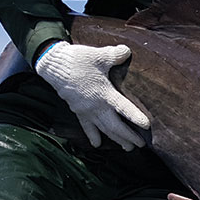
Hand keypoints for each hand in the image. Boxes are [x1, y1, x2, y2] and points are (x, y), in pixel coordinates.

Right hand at [35, 40, 149, 150]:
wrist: (53, 65)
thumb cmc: (77, 60)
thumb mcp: (98, 56)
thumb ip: (114, 55)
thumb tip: (127, 51)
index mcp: (104, 93)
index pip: (123, 108)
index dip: (135, 117)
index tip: (147, 126)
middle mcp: (96, 106)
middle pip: (115, 126)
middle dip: (128, 136)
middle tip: (141, 145)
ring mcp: (86, 110)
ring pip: (104, 129)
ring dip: (116, 139)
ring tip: (128, 148)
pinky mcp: (77, 110)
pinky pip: (86, 126)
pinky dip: (92, 135)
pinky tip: (97, 145)